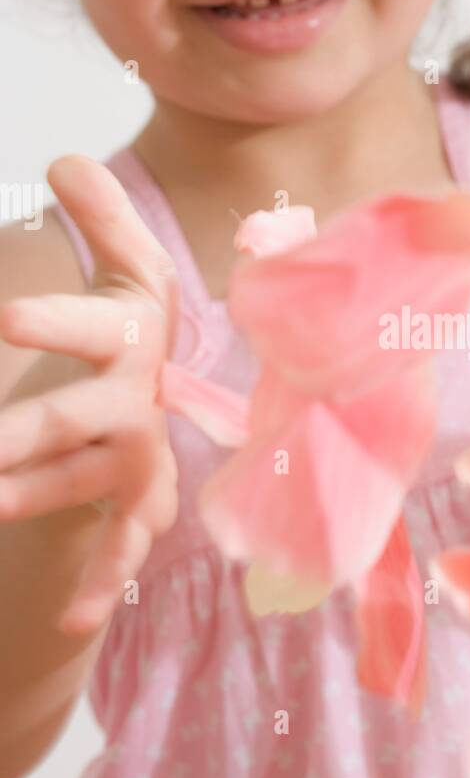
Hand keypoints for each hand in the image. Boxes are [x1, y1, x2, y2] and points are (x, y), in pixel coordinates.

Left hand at [0, 155, 180, 633]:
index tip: (3, 317)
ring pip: (97, 483)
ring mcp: (141, 462)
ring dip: (46, 498)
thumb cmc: (120, 345)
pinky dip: (101, 583)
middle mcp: (140, 400)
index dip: (57, 323)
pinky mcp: (135, 514)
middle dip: (37, 428)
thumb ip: (104, 221)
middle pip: (90, 415)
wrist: (147, 418)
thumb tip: (66, 156)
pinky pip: (122, 551)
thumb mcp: (121, 279)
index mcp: (130, 337)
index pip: (100, 326)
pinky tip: (75, 622)